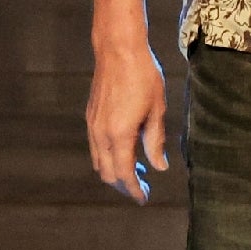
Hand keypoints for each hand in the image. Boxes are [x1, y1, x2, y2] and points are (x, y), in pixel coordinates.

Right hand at [85, 43, 168, 203]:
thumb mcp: (157, 109)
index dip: (133, 190)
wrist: (119, 51)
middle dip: (123, 184)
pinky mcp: (90, 117)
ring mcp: (92, 125)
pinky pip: (96, 147)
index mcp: (119, 134)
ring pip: (98, 161)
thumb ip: (156, 140)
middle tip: (142, 187)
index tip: (143, 198)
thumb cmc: (143, 77)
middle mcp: (101, 134)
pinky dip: (107, 157)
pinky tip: (124, 150)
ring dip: (114, 171)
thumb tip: (160, 167)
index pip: (124, 174)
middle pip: (107, 173)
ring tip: (136, 171)